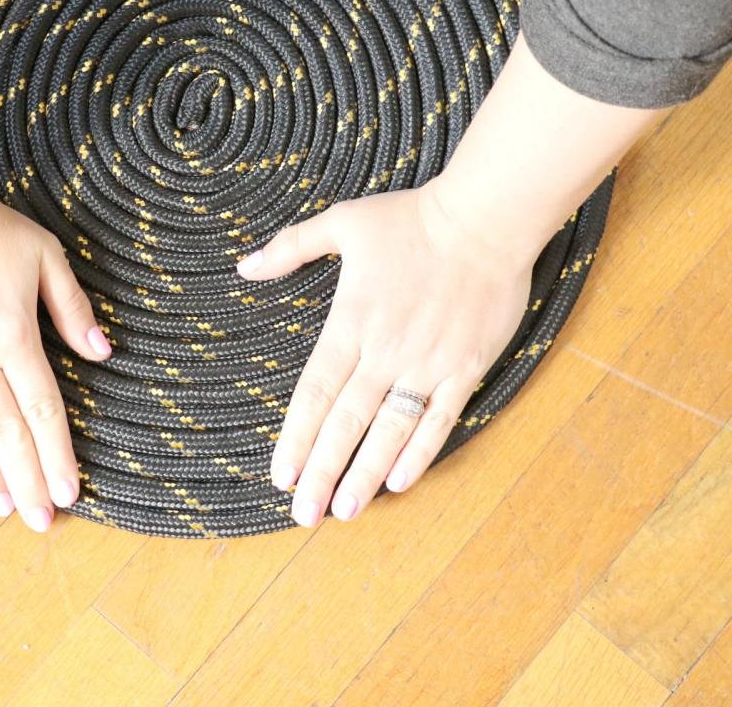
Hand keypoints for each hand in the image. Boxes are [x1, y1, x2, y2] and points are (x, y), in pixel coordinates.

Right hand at [0, 185, 111, 532]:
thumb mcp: (44, 255)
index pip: (42, 409)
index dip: (57, 455)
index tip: (69, 491)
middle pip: (6, 432)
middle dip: (27, 481)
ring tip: (3, 510)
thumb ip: (72, 307)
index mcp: (13, 333)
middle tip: (42, 520)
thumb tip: (103, 353)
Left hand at [236, 176, 537, 526]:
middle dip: (322, 471)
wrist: (486, 217)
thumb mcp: (342, 222)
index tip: (280, 475)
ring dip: (366, 473)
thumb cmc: (411, 219)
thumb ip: (291, 247)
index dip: (295, 436)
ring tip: (344, 510)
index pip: (315, 391)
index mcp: (351, 322)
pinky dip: (419, 452)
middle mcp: (386, 351)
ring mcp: (428, 364)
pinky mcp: (464, 367)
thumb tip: (245, 266)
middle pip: (346, 423)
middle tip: (303, 515)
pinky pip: (439, 419)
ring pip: (390, 431)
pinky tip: (400, 481)